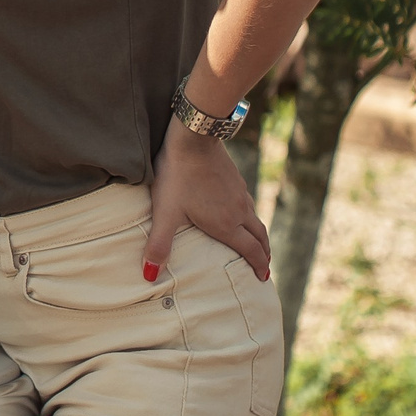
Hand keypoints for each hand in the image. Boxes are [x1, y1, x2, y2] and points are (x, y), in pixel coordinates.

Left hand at [144, 116, 270, 281]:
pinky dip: (249, 215)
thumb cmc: (177, 176)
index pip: (251, 250)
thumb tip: (150, 276)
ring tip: (255, 241)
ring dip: (258, 234)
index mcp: (227, 224)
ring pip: (255, 218)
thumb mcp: (166, 212)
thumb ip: (159, 245)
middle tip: (265, 266)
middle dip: (264, 253)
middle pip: (260, 236)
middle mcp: (239, 210)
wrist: (194, 137)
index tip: (263, 278)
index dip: (259, 266)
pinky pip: (248, 202)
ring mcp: (239, 192)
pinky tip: (239, 210)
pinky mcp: (235, 177)